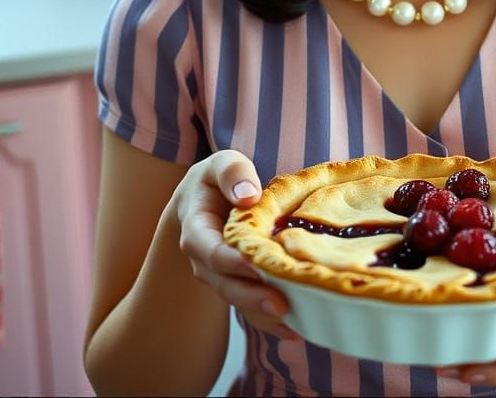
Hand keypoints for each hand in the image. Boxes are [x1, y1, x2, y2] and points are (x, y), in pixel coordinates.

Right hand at [174, 149, 298, 341]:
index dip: (231, 261)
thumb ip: (231, 172)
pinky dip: (271, 321)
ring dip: (265, 314)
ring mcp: (222, 278)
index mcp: (197, 231)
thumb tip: (248, 194)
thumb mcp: (219, 165)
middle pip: (227, 284)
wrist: (200, 205)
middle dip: (252, 297)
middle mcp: (206, 262)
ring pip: (241, 301)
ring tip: (295, 323)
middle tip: (282, 304)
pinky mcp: (239, 286)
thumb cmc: (215, 181)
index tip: (254, 265)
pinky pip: (251, 308)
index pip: (210, 251)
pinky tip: (298, 330)